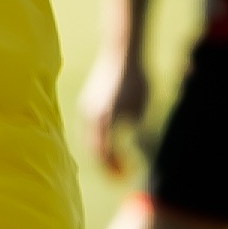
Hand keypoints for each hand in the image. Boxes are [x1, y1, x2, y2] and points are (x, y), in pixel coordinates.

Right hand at [81, 48, 149, 175]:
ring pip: (89, 141)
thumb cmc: (136, 80)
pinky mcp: (86, 104)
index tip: (127, 175)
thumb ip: (136, 132)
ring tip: (116, 162)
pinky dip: (97, 141)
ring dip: (101, 154)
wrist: (121, 53)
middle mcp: (91, 117)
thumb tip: (134, 152)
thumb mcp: (141, 109)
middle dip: (107, 165)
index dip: (115, 168)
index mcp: (105, 120)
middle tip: (121, 174)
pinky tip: (110, 144)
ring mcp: (86, 110)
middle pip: (94, 151)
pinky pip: (88, 130)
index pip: (106, 155)